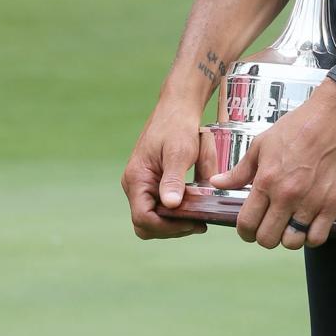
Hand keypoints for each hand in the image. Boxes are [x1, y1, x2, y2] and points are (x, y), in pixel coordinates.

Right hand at [122, 101, 207, 239]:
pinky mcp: (153, 183)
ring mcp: (143, 185)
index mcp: (136, 179)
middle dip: (172, 228)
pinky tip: (195, 205)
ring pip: (155, 217)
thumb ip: (174, 179)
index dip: (167, 227)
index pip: (143, 219)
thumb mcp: (180, 151)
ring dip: (177, 219)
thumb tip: (171, 206)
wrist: (178, 107)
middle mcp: (135, 185)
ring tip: (200, 213)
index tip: (193, 223)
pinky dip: (178, 209)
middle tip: (199, 223)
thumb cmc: (178, 125)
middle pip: (147, 224)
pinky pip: (162, 205)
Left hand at [209, 82, 335, 250]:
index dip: (244, 231)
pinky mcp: (333, 204)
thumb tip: (217, 183)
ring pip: (292, 242)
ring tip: (290, 223)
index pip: (247, 223)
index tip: (249, 228)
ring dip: (288, 237)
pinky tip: (309, 223)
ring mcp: (311, 202)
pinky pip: (317, 238)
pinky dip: (311, 236)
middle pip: (267, 239)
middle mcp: (287, 195)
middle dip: (264, 236)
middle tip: (269, 224)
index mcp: (267, 180)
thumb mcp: (263, 143)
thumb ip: (240, 170)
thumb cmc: (298, 126)